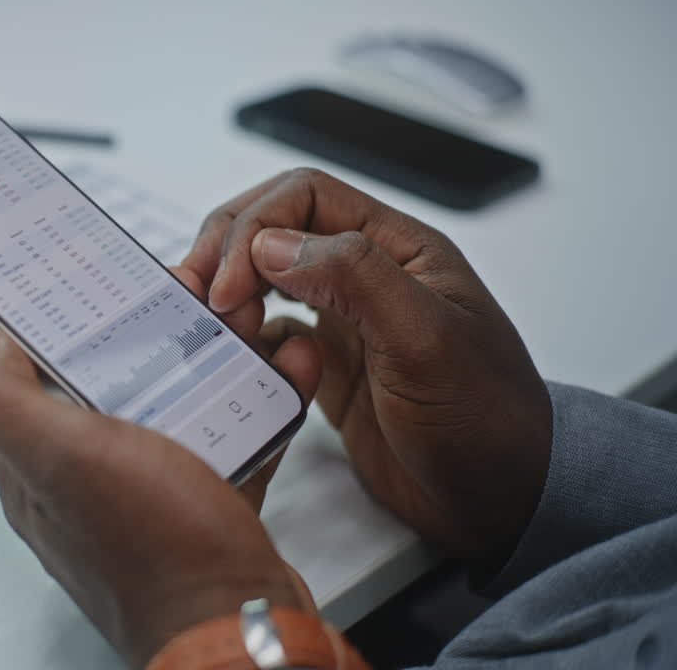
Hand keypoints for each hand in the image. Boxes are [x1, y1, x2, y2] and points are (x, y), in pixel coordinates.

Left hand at [0, 319, 320, 668]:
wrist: (241, 624)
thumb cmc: (157, 552)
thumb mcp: (62, 459)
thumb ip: (4, 402)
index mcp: (37, 469)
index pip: (22, 383)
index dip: (45, 331)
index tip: (81, 291)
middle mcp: (86, 482)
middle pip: (101, 387)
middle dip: (137, 340)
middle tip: (177, 306)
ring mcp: (145, 495)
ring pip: (166, 408)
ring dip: (197, 366)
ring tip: (233, 333)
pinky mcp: (201, 505)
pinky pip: (221, 438)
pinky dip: (245, 406)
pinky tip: (270, 381)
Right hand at [181, 168, 551, 567]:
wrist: (500, 501)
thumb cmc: (486, 421)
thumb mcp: (426, 339)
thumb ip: (353, 277)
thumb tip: (271, 245)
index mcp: (397, 249)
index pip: (304, 197)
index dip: (253, 228)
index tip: (228, 286)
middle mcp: (366, 275)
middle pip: (275, 228)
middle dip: (227, 252)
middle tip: (197, 296)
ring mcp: (344, 321)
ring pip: (265, 278)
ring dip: (230, 294)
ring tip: (212, 326)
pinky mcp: (328, 367)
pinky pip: (270, 335)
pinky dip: (243, 341)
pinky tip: (239, 359)